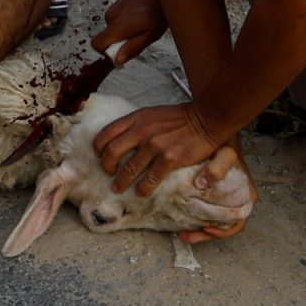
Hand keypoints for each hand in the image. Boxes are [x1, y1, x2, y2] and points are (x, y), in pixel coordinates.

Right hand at [92, 0, 165, 64]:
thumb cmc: (158, 8)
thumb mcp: (150, 34)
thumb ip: (132, 48)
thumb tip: (118, 60)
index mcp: (117, 26)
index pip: (97, 44)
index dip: (106, 52)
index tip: (120, 51)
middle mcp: (111, 16)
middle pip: (107, 37)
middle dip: (121, 40)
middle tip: (140, 34)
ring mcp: (113, 8)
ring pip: (114, 27)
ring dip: (125, 29)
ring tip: (144, 23)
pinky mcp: (118, 2)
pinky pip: (118, 18)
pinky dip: (127, 20)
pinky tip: (142, 15)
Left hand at [94, 101, 220, 194]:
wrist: (207, 118)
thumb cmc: (179, 118)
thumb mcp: (152, 113)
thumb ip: (136, 124)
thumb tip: (121, 137)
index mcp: (136, 118)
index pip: (107, 132)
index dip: (99, 147)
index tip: (99, 155)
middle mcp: (142, 131)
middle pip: (112, 152)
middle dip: (106, 166)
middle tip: (108, 173)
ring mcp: (155, 145)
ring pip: (129, 169)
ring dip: (121, 182)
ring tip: (117, 188)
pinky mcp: (169, 158)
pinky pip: (150, 179)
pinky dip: (143, 188)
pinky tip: (141, 192)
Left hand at [177, 144, 253, 243]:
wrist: (214, 134)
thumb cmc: (224, 145)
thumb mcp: (226, 153)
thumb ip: (218, 166)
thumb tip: (201, 184)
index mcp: (246, 195)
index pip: (238, 220)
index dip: (223, 230)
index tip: (207, 228)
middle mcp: (237, 201)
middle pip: (224, 226)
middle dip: (206, 235)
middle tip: (188, 236)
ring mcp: (224, 201)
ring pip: (213, 223)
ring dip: (199, 231)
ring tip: (183, 234)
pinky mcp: (211, 198)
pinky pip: (205, 214)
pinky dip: (194, 221)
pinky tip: (181, 222)